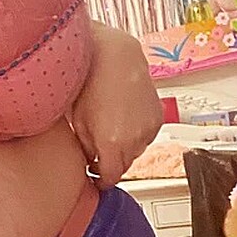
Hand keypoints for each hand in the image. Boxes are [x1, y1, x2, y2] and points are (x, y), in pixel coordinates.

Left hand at [71, 24, 161, 188]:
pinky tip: (124, 120)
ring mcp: (148, 129)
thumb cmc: (90, 84)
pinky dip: (136, 135)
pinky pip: (146, 138)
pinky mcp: (157, 118)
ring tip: (111, 129)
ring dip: (124, 149)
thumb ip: (86, 150)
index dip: (101, 180)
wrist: (113, 56)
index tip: (94, 178)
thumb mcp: (79, 123)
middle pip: (124, 166)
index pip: (110, 177)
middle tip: (99, 152)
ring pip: (136, 152)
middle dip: (111, 163)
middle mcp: (134, 139)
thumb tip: (91, 165)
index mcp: (112, 144)